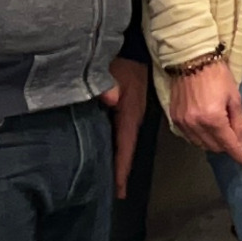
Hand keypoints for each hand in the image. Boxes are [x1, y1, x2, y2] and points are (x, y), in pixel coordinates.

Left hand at [101, 57, 147, 198]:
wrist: (134, 47)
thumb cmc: (122, 61)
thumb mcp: (113, 71)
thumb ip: (109, 86)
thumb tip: (110, 100)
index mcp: (129, 114)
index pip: (125, 147)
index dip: (122, 170)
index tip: (120, 191)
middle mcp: (132, 118)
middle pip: (125, 151)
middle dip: (120, 171)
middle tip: (114, 193)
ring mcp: (130, 114)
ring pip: (123, 143)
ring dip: (118, 160)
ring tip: (111, 178)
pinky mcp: (126, 109)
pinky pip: (120, 133)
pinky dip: (115, 147)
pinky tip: (107, 152)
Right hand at [169, 59, 241, 165]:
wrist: (192, 60)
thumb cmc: (218, 76)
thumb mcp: (235, 98)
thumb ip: (238, 123)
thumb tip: (240, 143)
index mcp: (213, 118)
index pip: (229, 145)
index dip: (240, 156)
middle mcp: (195, 124)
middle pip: (214, 148)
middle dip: (227, 146)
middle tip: (235, 137)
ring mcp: (183, 122)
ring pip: (200, 145)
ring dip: (213, 143)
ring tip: (221, 131)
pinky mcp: (174, 118)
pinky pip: (189, 137)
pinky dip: (200, 137)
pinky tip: (207, 128)